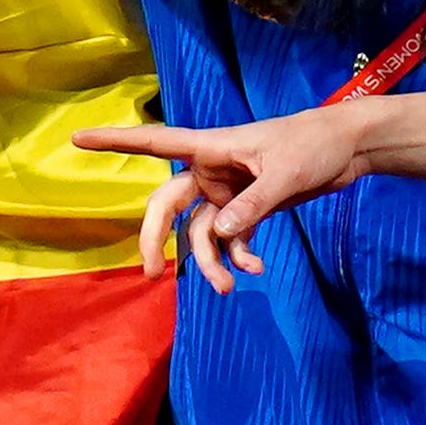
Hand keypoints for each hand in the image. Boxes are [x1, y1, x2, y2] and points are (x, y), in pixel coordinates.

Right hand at [73, 107, 373, 283]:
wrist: (351, 149)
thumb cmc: (315, 145)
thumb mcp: (286, 174)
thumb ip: (253, 204)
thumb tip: (221, 234)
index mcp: (212, 148)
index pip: (154, 143)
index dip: (114, 141)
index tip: (75, 137)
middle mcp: (211, 171)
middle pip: (167, 207)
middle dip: (157, 240)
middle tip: (153, 274)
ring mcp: (228, 192)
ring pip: (200, 233)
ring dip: (209, 261)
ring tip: (229, 287)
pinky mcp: (249, 208)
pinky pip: (230, 239)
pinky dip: (239, 257)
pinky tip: (255, 271)